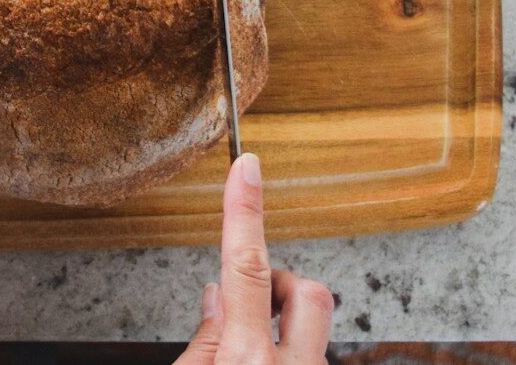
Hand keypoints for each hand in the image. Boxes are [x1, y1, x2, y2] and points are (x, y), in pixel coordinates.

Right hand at [178, 154, 333, 364]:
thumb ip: (203, 342)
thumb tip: (217, 300)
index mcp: (249, 363)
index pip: (246, 268)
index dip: (244, 211)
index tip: (246, 169)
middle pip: (308, 292)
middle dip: (280, 284)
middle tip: (251, 307)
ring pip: (312, 329)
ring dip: (278, 332)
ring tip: (246, 362)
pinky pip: (311, 355)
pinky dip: (285, 356)